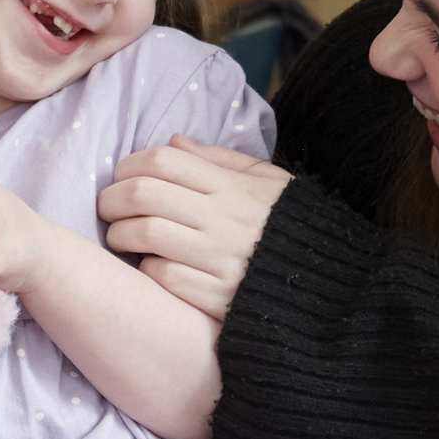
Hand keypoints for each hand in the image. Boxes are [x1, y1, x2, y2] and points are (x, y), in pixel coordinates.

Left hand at [97, 134, 291, 317]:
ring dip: (121, 235)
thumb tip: (173, 142)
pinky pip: (163, 277)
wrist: (330, 279)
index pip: (163, 161)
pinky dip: (147, 271)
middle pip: (143, 195)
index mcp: (233, 186)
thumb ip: (220, 159)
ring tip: (122, 238)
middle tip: (108, 208)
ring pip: (144, 235)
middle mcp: (224, 219)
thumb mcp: (267, 179)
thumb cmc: (292, 224)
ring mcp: (220, 258)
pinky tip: (152, 267)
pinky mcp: (219, 296)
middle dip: (111, 199)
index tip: (122, 176)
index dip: (129, 165)